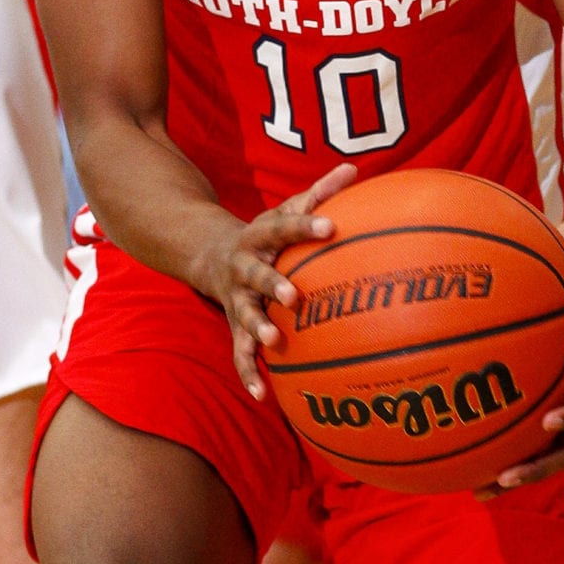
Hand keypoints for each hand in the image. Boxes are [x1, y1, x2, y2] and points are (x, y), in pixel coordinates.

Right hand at [190, 164, 356, 399]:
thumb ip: (319, 193)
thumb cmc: (265, 234)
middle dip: (273, 283)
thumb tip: (354, 168)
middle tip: (294, 295)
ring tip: (274, 342)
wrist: (209, 256)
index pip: (284, 226)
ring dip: (258, 328)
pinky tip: (263, 395)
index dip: (306, 226)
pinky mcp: (234, 325)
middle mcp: (244, 267)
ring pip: (245, 314)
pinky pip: (240, 353)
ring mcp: (237, 299)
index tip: (332, 226)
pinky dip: (249, 373)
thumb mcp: (284, 210)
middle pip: (256, 274)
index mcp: (260, 236)